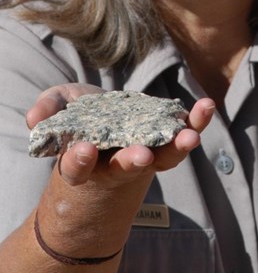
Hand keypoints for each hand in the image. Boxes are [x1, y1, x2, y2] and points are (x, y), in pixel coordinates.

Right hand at [27, 84, 214, 186]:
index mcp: (84, 161)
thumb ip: (47, 110)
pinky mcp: (166, 138)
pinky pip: (183, 133)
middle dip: (133, 161)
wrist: (107, 122)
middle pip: (126, 167)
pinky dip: (196, 122)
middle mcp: (116, 163)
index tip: (81, 152)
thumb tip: (35, 118)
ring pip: (163, 157)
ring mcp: (146, 152)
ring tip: (189, 137)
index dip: (79, 161)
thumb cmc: (78, 118)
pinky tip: (206, 106)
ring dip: (176, 147)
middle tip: (140, 156)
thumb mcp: (59, 109)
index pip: (79, 167)